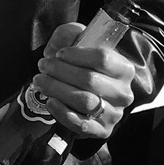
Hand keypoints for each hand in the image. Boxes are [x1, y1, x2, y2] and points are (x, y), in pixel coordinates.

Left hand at [32, 22, 141, 139]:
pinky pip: (81, 123)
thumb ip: (71, 33)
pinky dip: (62, 112)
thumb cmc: (83, 67)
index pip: (103, 58)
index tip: (59, 53)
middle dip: (60, 71)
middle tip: (43, 66)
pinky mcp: (102, 131)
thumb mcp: (79, 44)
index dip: (76, 55)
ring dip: (57, 89)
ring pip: (84, 100)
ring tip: (40, 81)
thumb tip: (66, 38)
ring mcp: (114, 114)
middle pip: (90, 79)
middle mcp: (123, 93)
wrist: (89, 97)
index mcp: (124, 69)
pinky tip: (50, 101)